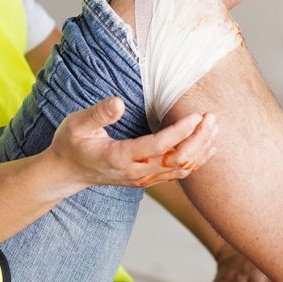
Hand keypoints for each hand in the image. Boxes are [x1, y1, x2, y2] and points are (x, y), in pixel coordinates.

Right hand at [48, 97, 216, 189]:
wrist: (67, 172)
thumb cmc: (71, 144)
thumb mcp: (76, 124)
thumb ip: (98, 114)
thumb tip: (118, 102)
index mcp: (120, 157)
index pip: (159, 147)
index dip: (180, 132)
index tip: (196, 116)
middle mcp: (136, 172)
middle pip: (177, 160)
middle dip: (198, 139)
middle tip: (212, 118)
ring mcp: (143, 178)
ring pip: (181, 168)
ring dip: (201, 148)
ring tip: (214, 127)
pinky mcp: (148, 179)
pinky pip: (178, 173)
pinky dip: (197, 160)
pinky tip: (209, 147)